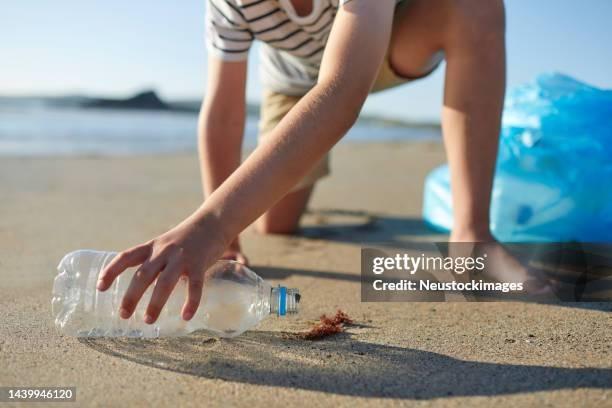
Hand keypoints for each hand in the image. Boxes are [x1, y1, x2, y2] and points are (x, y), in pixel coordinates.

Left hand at [96, 214, 226, 323]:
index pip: (126, 257)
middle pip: (143, 275)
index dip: (111, 271)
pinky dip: (191, 302)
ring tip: (149, 320)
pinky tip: (186, 316)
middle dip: (131, 296)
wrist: (213, 221)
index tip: (100, 287)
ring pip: (165, 282)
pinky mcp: (200, 263)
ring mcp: (182, 257)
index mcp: (152, 246)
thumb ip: (155, 261)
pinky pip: (194, 286)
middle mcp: (164, 251)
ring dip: (155, 303)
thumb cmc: (188, 237)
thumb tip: (142, 286)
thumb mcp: (165, 244)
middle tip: (123, 315)